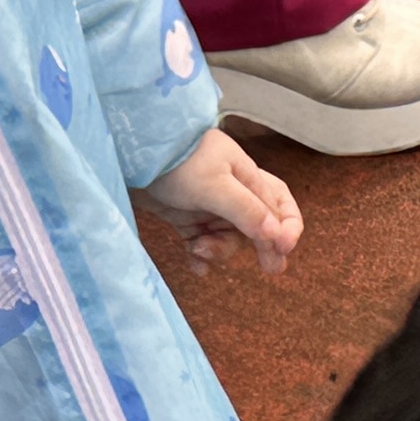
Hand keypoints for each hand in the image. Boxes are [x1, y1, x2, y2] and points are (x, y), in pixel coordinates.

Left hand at [139, 126, 301, 279]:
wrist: (132, 151)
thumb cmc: (179, 162)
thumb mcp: (216, 186)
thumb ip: (247, 212)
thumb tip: (275, 236)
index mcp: (247, 178)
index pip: (279, 206)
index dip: (287, 228)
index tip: (283, 248)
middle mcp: (232, 191)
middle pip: (256, 226)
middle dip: (260, 247)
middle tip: (270, 270)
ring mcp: (208, 205)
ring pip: (227, 238)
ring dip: (217, 250)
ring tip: (198, 250)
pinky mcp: (186, 216)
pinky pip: (202, 242)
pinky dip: (200, 256)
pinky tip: (194, 265)